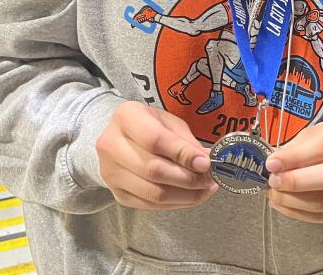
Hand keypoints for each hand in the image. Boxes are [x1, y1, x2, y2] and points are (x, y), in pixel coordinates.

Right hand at [95, 102, 215, 209]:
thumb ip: (185, 141)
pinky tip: (192, 196)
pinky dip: (176, 203)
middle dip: (188, 178)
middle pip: (153, 170)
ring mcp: (111, 173)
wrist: (119, 139)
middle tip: (210, 179)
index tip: (206, 163)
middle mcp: (111, 146)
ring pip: (153, 193)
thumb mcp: (168, 122)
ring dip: (186, 195)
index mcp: (126, 117)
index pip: (155, 140)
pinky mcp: (118, 194)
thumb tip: (207, 162)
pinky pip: (150, 205)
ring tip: (206, 189)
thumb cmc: (149, 125)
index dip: (182, 154)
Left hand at [266, 119, 322, 223]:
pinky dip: (297, 213)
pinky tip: (282, 204)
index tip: (272, 163)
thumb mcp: (317, 133)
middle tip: (273, 181)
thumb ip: (298, 147)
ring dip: (292, 200)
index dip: (297, 156)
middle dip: (296, 181)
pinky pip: (322, 218)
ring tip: (273, 193)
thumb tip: (275, 164)